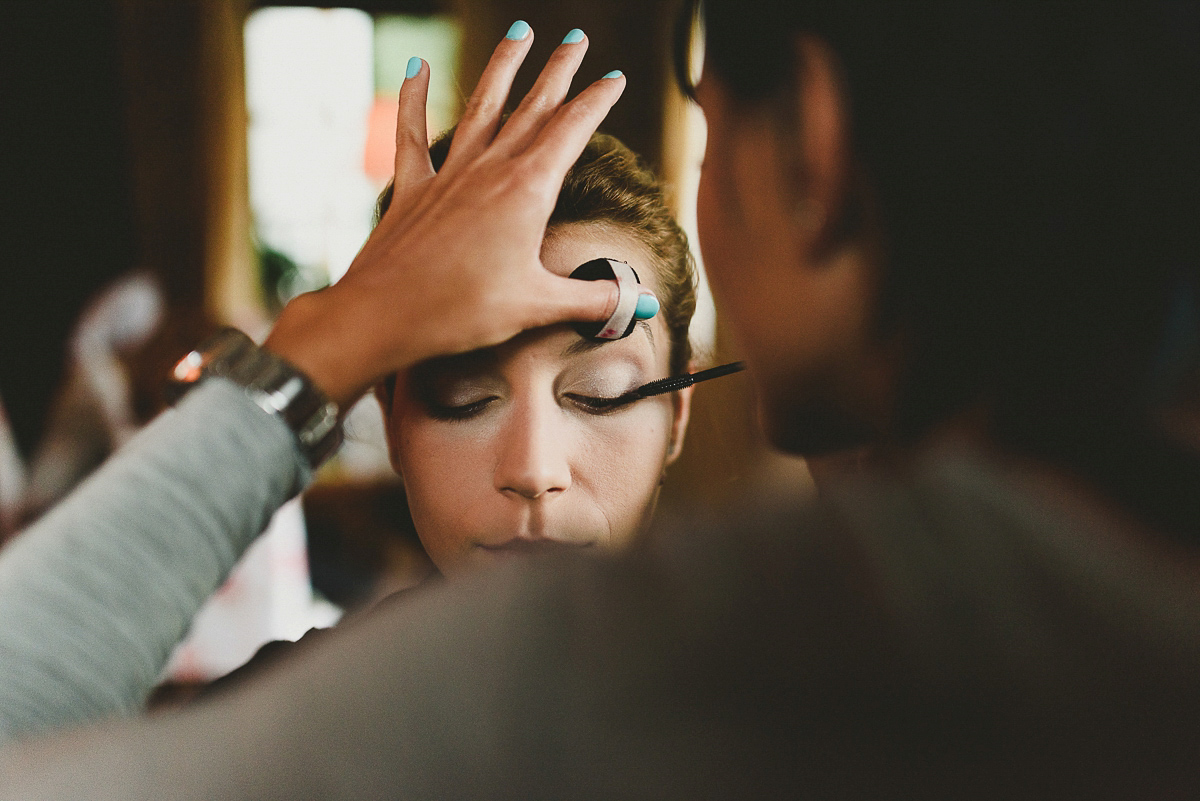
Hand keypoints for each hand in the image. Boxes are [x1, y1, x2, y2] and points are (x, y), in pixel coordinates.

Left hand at [265, 23, 627, 407]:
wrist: (384, 315)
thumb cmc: (462, 312)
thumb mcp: (539, 306)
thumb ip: (595, 300)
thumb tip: (643, 303)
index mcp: (528, 191)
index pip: (572, 131)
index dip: (598, 101)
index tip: (615, 77)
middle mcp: (490, 170)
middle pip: (533, 107)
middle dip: (559, 70)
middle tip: (577, 38)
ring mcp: (449, 175)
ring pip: (483, 107)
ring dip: (504, 68)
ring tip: (520, 32)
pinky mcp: (412, 188)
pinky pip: (413, 132)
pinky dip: (415, 96)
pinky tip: (419, 66)